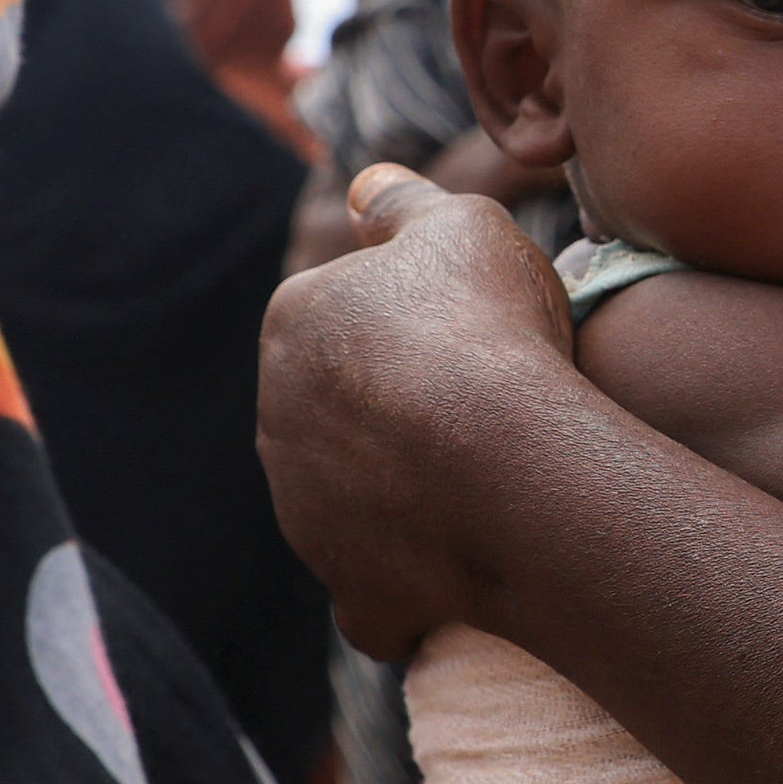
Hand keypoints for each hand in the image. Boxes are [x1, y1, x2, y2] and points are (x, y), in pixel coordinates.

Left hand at [259, 165, 592, 659]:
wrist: (504, 462)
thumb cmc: (487, 329)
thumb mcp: (459, 223)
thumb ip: (402, 202)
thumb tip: (361, 187)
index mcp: (292, 325)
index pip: (341, 316)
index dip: (413, 323)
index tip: (473, 332)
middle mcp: (278, 423)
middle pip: (341, 413)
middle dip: (396, 413)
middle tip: (484, 409)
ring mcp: (307, 516)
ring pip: (352, 501)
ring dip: (402, 497)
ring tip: (487, 485)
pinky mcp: (350, 593)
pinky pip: (377, 596)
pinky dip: (410, 591)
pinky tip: (462, 575)